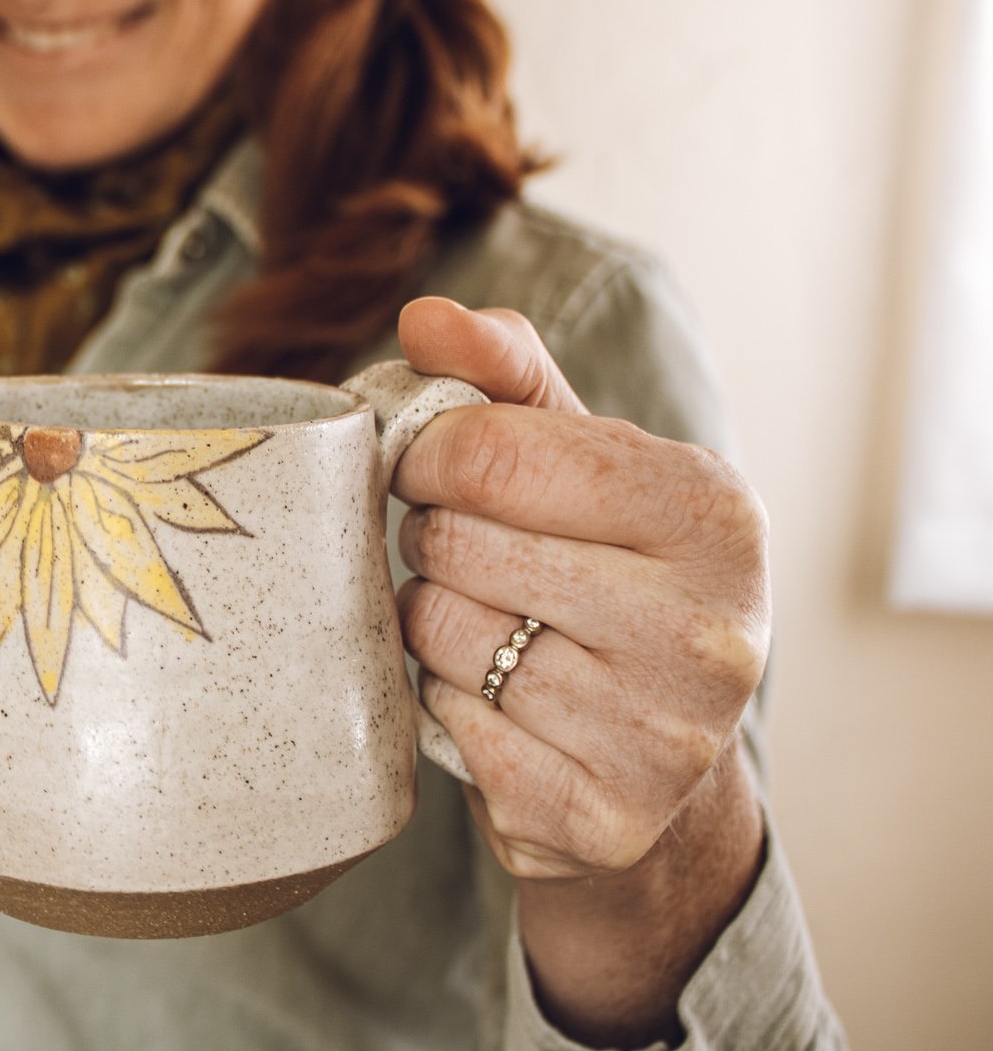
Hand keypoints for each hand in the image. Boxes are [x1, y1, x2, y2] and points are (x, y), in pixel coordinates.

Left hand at [391, 296, 768, 879]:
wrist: (661, 749)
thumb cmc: (606, 564)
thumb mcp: (577, 450)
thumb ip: (501, 371)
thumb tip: (425, 319)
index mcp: (712, 509)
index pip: (487, 454)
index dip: (424, 455)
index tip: (426, 467)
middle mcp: (709, 627)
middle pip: (456, 545)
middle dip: (434, 542)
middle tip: (472, 558)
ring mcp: (661, 736)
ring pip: (441, 637)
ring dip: (431, 625)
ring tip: (490, 624)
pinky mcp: (600, 818)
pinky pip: (445, 729)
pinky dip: (443, 708)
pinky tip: (494, 701)